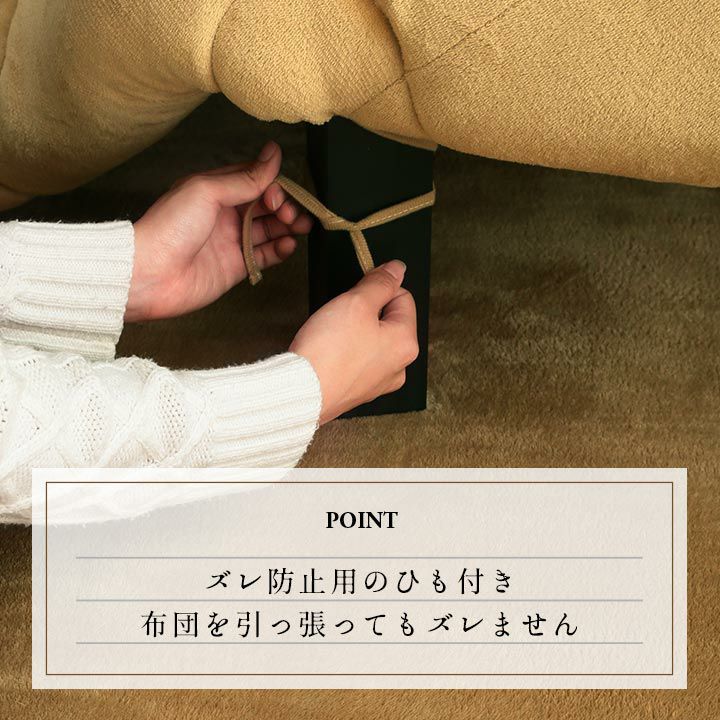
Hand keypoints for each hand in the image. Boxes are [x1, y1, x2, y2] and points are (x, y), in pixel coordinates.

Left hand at [126, 141, 311, 321]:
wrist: (149, 273)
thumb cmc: (168, 228)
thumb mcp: (207, 191)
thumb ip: (245, 177)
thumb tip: (273, 154)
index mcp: (216, 190)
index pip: (256, 181)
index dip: (274, 187)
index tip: (279, 196)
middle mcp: (225, 214)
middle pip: (267, 206)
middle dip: (286, 207)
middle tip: (293, 215)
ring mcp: (231, 241)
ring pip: (270, 230)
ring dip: (288, 227)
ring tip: (301, 228)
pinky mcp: (236, 267)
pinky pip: (265, 256)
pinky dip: (280, 250)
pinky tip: (288, 245)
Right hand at [290, 261, 418, 422]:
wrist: (300, 394)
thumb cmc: (329, 351)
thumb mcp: (356, 302)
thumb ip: (381, 283)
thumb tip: (398, 269)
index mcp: (407, 344)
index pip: (403, 298)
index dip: (379, 287)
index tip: (357, 289)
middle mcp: (399, 367)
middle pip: (389, 321)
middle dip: (366, 311)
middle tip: (341, 313)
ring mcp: (379, 382)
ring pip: (372, 341)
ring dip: (355, 331)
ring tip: (333, 333)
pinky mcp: (358, 392)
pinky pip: (357, 361)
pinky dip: (346, 352)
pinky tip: (329, 352)